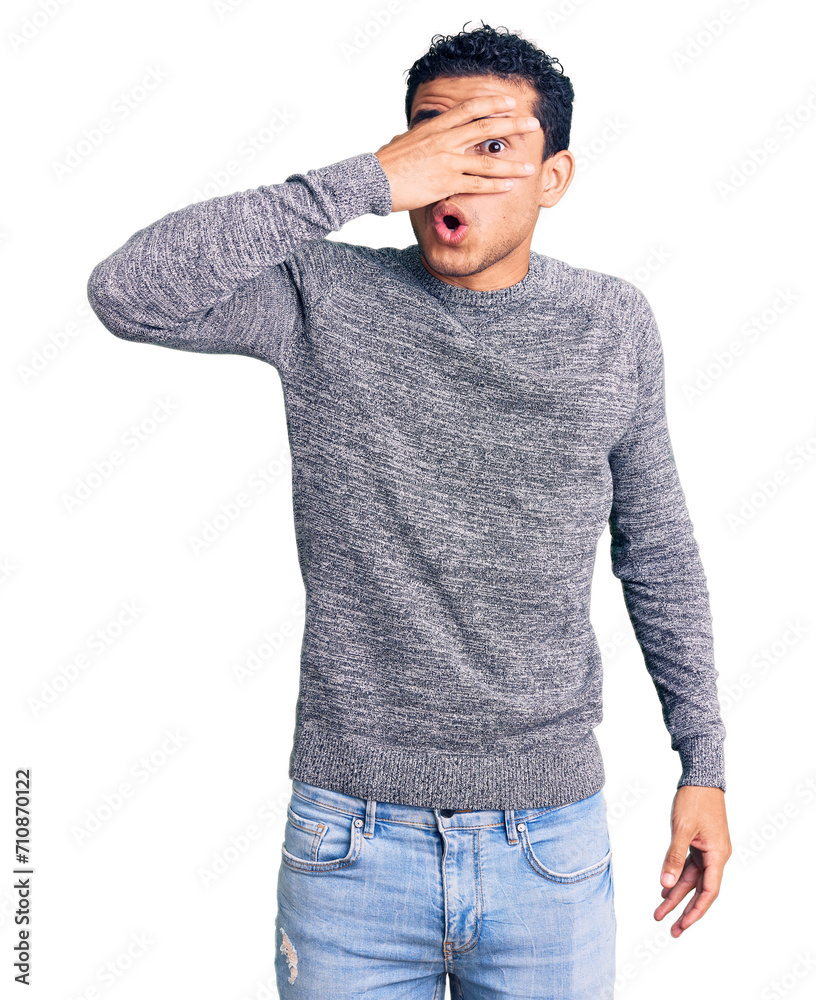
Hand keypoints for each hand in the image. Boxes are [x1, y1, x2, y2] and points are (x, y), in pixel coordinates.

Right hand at [374, 94, 540, 213]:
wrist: (372, 179)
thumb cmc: (385, 163)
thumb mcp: (403, 141)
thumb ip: (417, 137)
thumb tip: (414, 134)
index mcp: (435, 127)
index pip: (470, 109)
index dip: (493, 104)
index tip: (511, 102)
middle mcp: (445, 141)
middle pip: (486, 128)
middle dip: (513, 125)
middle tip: (533, 124)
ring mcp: (446, 162)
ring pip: (486, 162)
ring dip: (511, 164)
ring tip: (530, 165)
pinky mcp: (444, 184)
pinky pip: (475, 185)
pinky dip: (494, 186)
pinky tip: (509, 186)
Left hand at [655, 785, 730, 936]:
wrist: (701, 777)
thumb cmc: (694, 799)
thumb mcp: (682, 828)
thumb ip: (674, 856)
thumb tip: (666, 884)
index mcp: (717, 855)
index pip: (708, 892)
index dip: (695, 911)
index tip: (682, 925)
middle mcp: (715, 856)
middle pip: (700, 890)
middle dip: (685, 910)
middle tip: (670, 930)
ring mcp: (707, 850)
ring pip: (692, 879)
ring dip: (677, 895)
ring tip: (660, 912)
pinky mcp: (699, 843)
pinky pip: (688, 866)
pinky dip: (677, 877)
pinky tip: (665, 888)